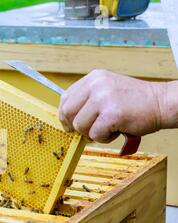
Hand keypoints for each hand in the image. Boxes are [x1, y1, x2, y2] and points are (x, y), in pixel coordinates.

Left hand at [58, 69, 174, 142]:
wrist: (162, 103)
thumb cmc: (135, 102)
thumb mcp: (107, 90)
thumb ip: (87, 100)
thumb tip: (67, 120)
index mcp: (93, 78)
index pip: (65, 98)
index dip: (65, 115)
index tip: (69, 125)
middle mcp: (96, 84)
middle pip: (68, 113)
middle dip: (77, 127)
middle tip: (90, 131)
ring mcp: (103, 98)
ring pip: (80, 126)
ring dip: (93, 133)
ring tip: (109, 128)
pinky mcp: (111, 114)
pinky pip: (95, 134)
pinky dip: (104, 138)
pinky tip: (116, 131)